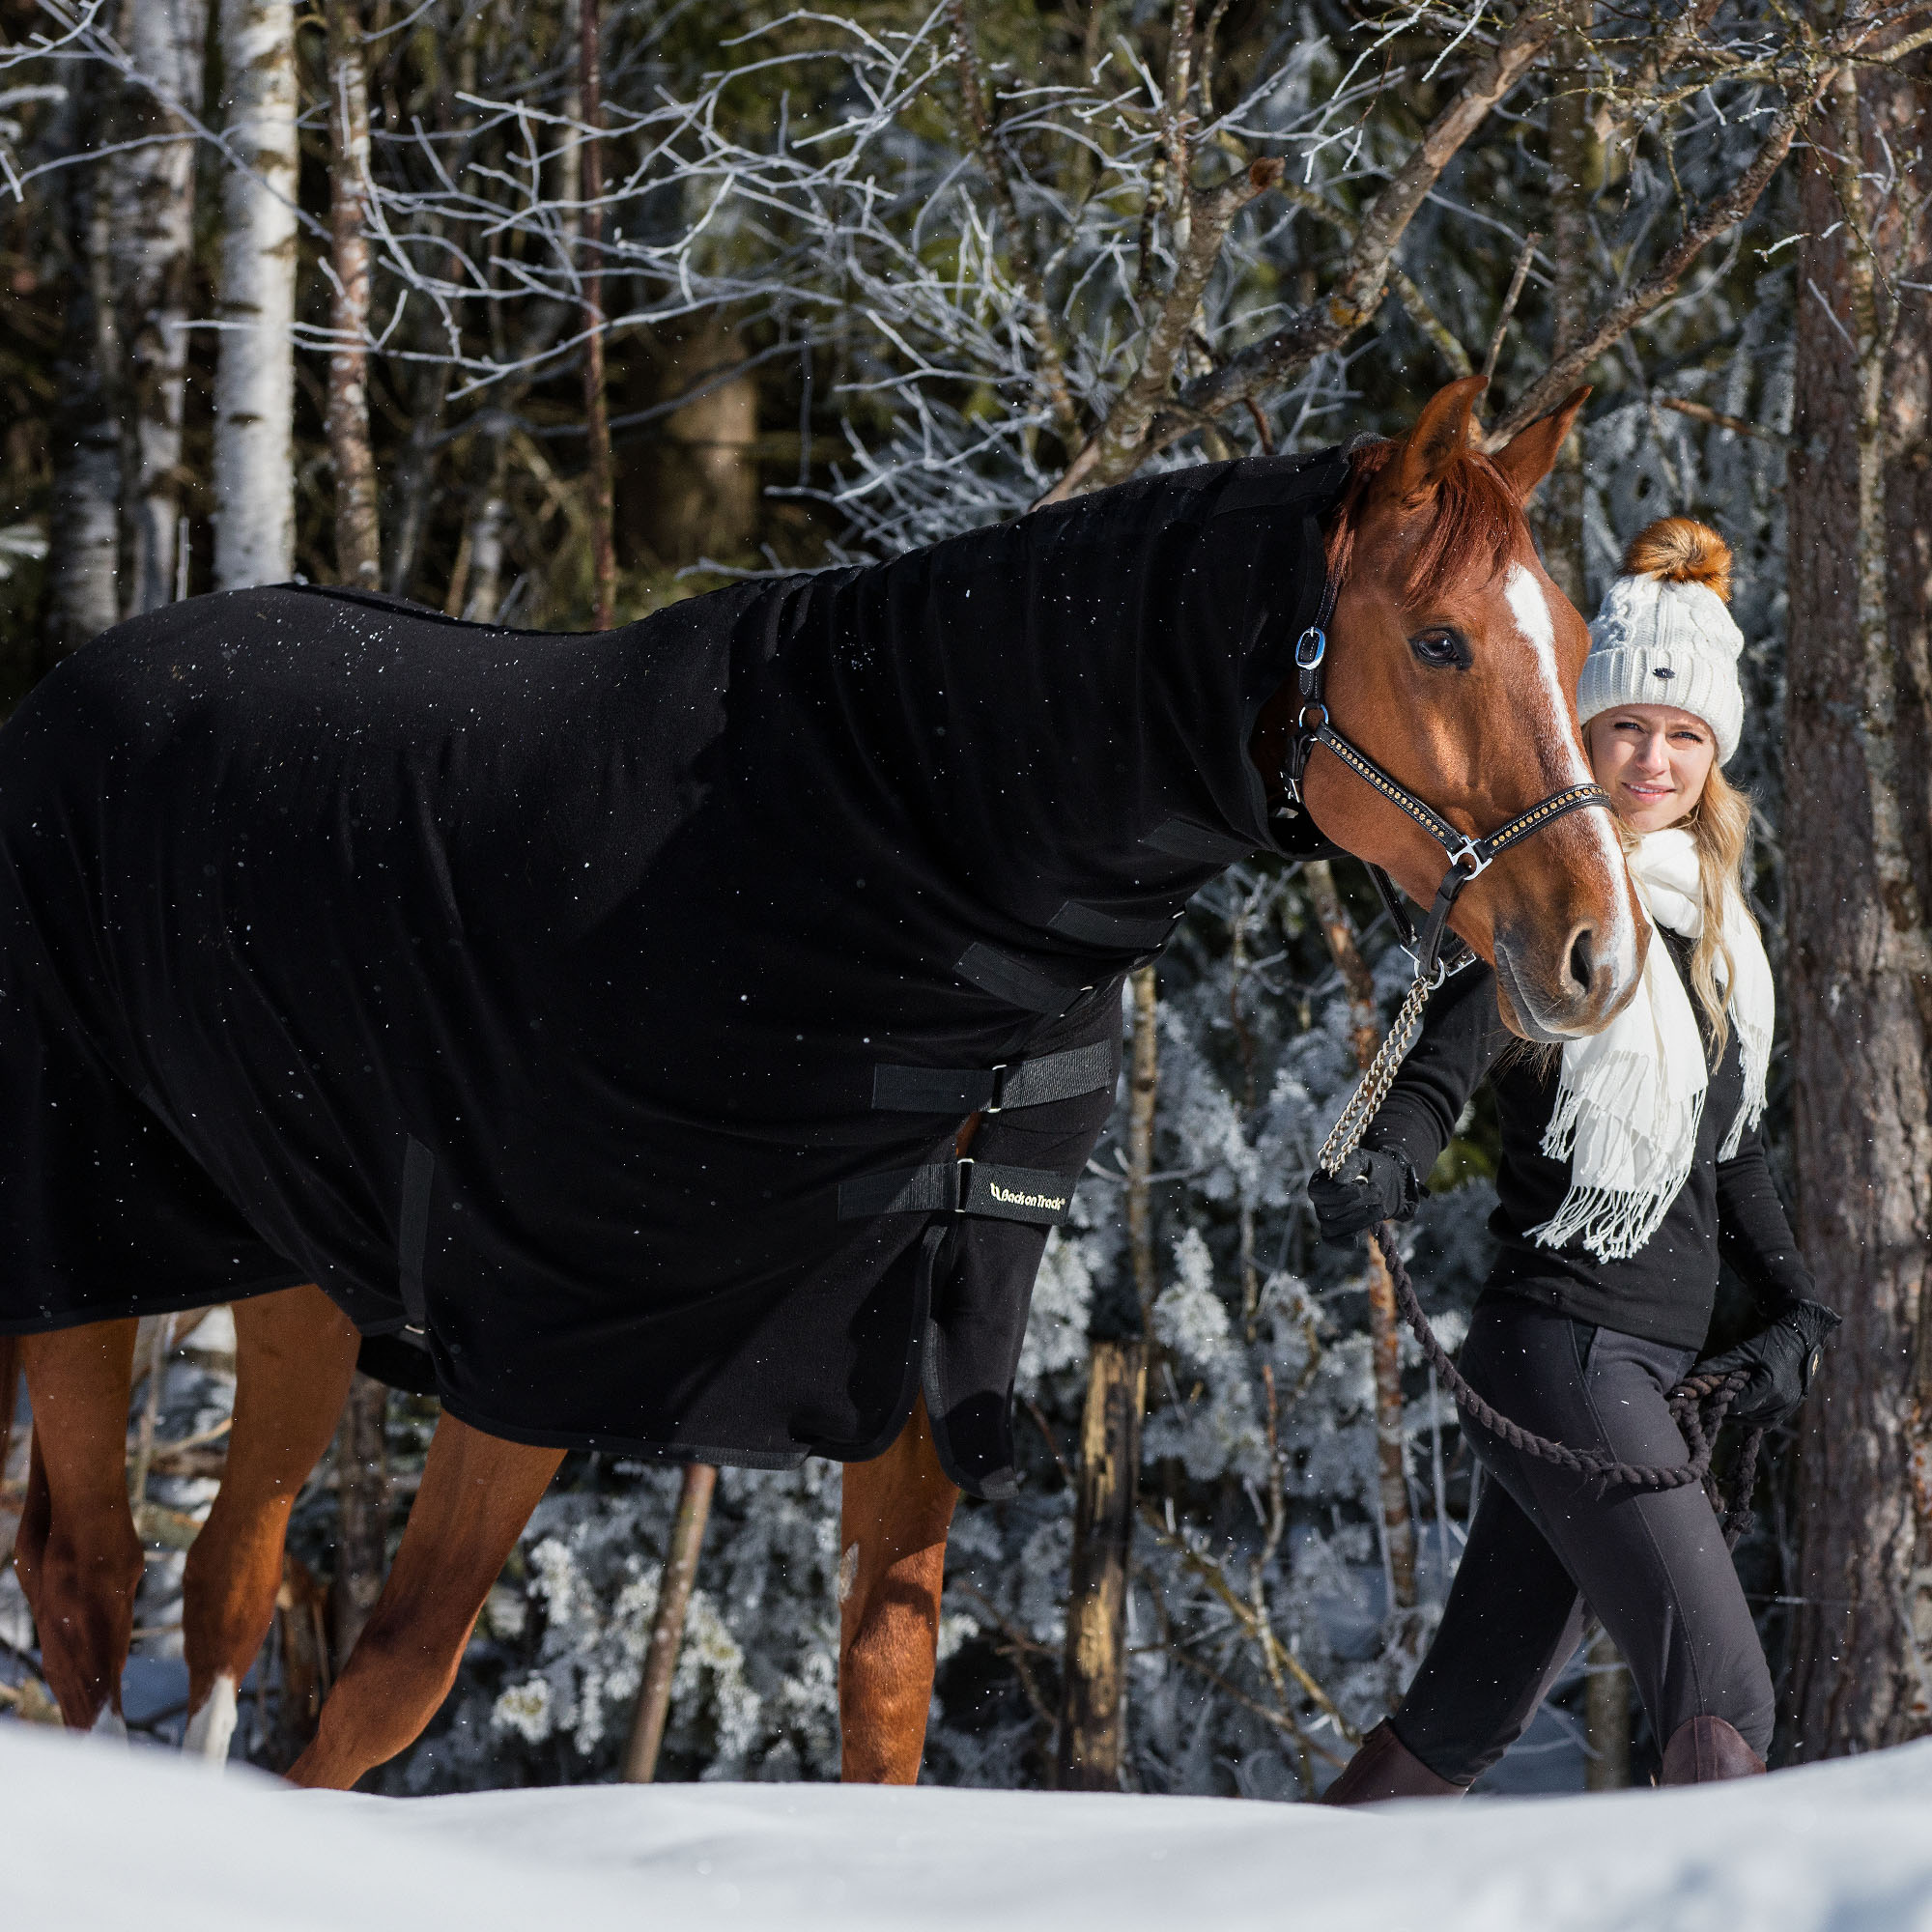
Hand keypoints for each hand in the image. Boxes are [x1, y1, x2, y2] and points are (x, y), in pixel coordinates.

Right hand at [1307, 1148, 1420, 1245]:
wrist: (1388, 1183)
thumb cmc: (1371, 1169)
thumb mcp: (1363, 1160)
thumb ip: (1351, 1165)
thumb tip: (1338, 1178)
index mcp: (1320, 1181)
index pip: (1317, 1192)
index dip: (1337, 1194)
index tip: (1358, 1190)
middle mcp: (1320, 1201)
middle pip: (1328, 1210)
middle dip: (1357, 1204)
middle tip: (1378, 1192)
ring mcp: (1328, 1218)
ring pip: (1333, 1226)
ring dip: (1360, 1219)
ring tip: (1380, 1208)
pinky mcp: (1339, 1232)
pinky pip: (1333, 1241)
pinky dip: (1344, 1242)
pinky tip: (1357, 1240)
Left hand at [1697, 1299, 1840, 1428]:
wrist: (1801, 1341)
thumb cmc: (1770, 1344)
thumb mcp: (1743, 1352)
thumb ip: (1718, 1366)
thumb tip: (1693, 1376)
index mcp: (1769, 1387)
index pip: (1736, 1405)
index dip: (1719, 1401)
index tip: (1709, 1394)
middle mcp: (1781, 1402)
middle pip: (1745, 1416)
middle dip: (1728, 1409)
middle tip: (1716, 1397)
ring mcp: (1788, 1408)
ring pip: (1756, 1422)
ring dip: (1740, 1415)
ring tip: (1729, 1400)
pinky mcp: (1791, 1409)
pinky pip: (1768, 1421)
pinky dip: (1753, 1416)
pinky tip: (1744, 1404)